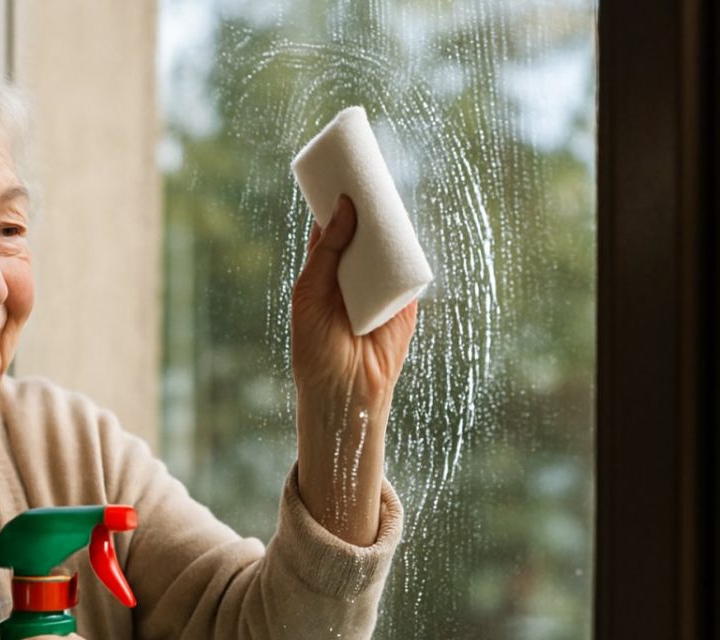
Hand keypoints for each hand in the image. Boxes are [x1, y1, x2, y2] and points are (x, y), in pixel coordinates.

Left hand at [290, 195, 416, 545]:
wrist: (344, 390)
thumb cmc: (315, 346)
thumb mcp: (310, 292)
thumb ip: (327, 251)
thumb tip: (347, 206)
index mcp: (324, 272)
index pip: (331, 227)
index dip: (335, 200)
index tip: (337, 170)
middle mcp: (351, 274)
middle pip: (362, 229)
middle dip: (364, 202)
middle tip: (365, 169)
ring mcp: (379, 285)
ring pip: (386, 245)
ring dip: (387, 220)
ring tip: (384, 186)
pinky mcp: (404, 299)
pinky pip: (408, 267)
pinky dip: (408, 246)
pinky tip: (404, 222)